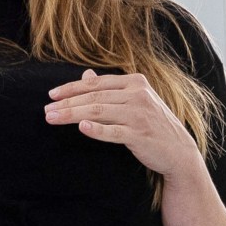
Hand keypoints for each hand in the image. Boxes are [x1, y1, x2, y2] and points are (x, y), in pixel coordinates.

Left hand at [45, 72, 203, 181]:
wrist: (178, 151)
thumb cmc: (153, 125)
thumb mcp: (135, 101)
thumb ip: (112, 88)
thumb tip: (87, 75)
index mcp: (135, 82)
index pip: (96, 83)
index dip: (71, 88)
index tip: (52, 95)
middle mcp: (137, 95)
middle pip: (94, 96)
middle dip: (67, 103)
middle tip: (47, 109)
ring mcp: (139, 114)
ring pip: (98, 111)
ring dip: (72, 114)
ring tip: (53, 118)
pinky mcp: (139, 135)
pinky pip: (113, 131)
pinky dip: (97, 129)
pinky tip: (81, 127)